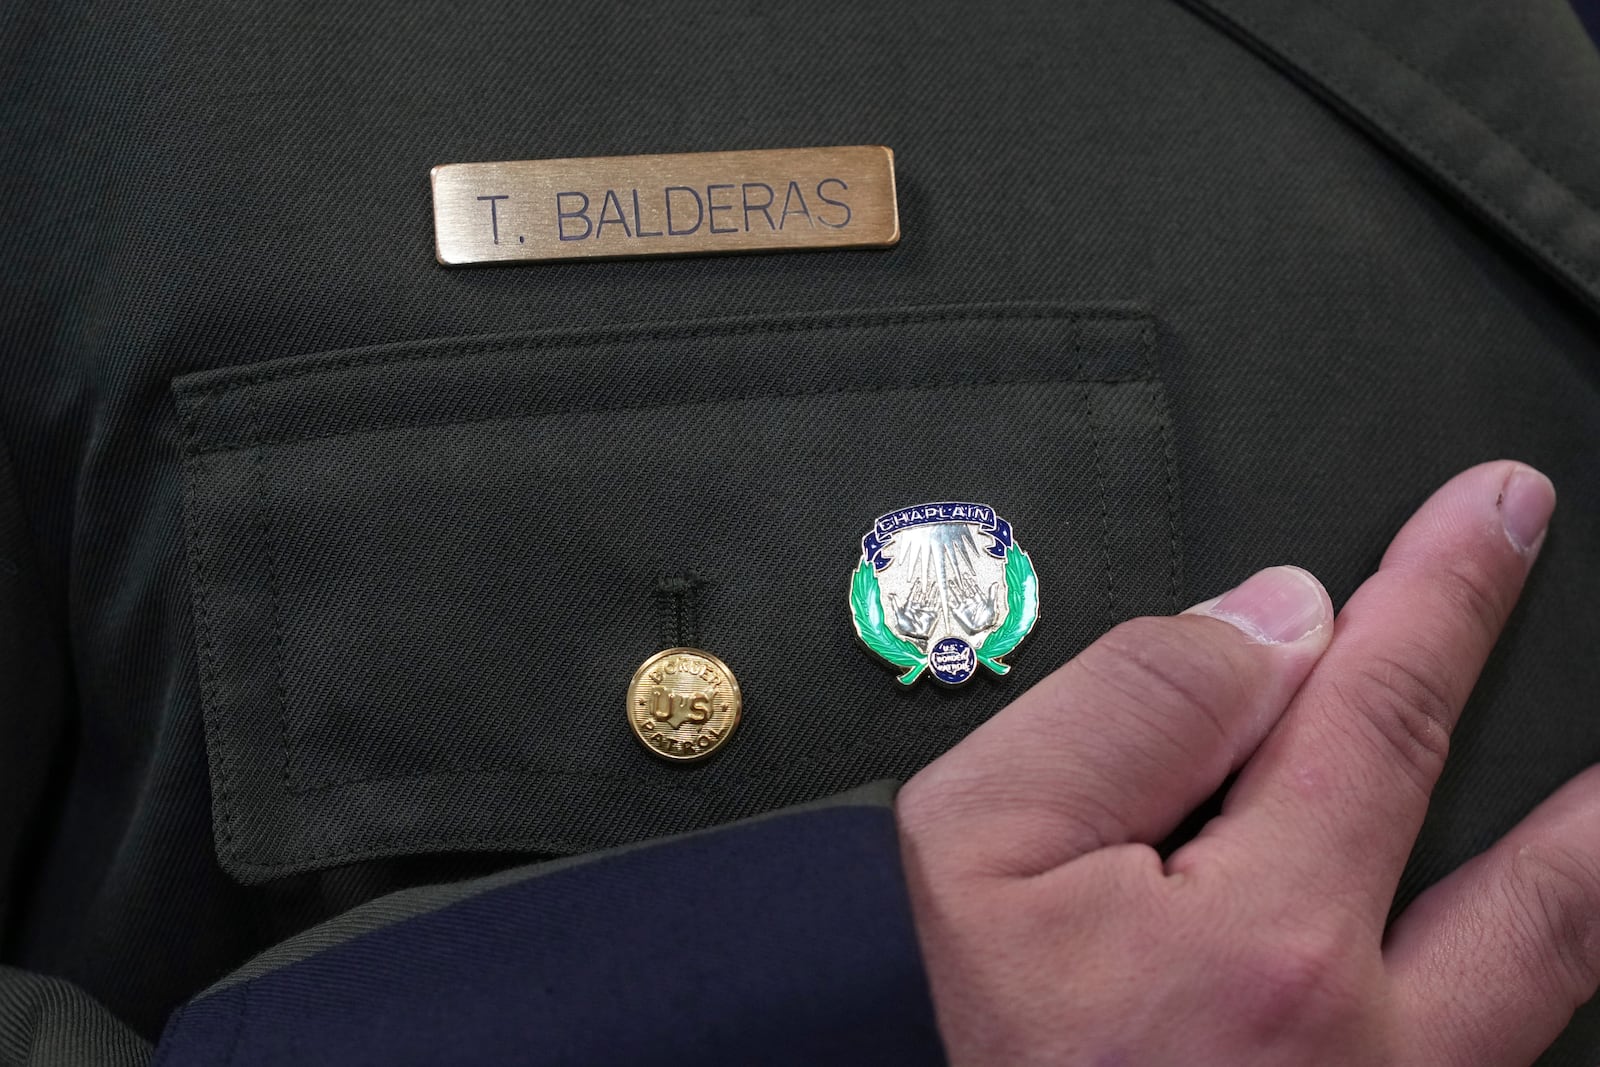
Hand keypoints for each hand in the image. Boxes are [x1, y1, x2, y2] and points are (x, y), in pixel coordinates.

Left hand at [890, 572, 941, 641]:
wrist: (915, 637)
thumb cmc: (905, 628)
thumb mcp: (898, 614)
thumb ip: (895, 604)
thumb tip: (890, 594)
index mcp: (911, 606)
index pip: (914, 593)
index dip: (916, 587)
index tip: (918, 580)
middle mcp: (919, 607)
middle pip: (923, 594)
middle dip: (926, 587)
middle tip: (930, 579)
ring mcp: (926, 611)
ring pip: (930, 598)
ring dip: (933, 591)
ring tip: (936, 584)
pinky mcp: (933, 615)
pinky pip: (937, 606)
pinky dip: (939, 600)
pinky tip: (941, 594)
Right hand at [897, 462, 1591, 1064]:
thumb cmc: (982, 1046)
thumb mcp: (982, 848)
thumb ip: (1125, 710)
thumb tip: (1264, 625)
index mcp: (1267, 935)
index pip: (1385, 707)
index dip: (1444, 593)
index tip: (1487, 517)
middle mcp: (1373, 1038)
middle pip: (1547, 859)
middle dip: (1582, 741)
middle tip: (1576, 609)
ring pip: (1561, 969)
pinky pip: (1505, 1049)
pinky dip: (1539, 974)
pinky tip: (1533, 942)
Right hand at [946, 542, 1001, 634]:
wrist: (983, 633)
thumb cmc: (989, 621)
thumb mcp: (993, 606)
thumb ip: (992, 595)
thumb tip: (995, 583)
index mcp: (979, 599)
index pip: (972, 587)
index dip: (969, 580)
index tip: (965, 573)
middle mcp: (970, 602)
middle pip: (963, 590)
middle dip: (958, 583)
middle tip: (953, 574)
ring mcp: (964, 607)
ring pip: (957, 595)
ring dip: (952, 589)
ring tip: (948, 582)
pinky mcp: (958, 614)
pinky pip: (952, 605)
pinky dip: (948, 601)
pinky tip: (944, 595)